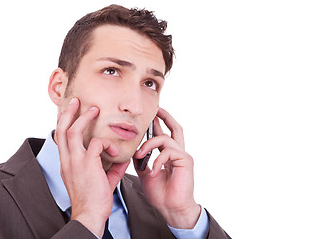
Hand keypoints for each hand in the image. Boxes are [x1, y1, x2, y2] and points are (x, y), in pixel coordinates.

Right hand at [55, 98, 129, 236]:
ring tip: (94, 110)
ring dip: (84, 117)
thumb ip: (109, 167)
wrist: (90, 214)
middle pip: (62, 129)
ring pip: (73, 130)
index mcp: (68, 163)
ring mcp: (75, 160)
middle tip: (76, 101)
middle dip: (68, 112)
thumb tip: (122, 158)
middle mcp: (67, 160)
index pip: (61, 138)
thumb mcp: (100, 180)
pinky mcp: (86, 163)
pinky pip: (97, 143)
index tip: (70, 113)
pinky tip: (115, 153)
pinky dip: (108, 144)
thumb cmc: (94, 199)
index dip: (63, 123)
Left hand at [133, 108, 200, 228]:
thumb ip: (142, 161)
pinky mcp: (185, 161)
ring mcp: (182, 156)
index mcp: (169, 155)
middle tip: (157, 110)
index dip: (158, 124)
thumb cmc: (161, 194)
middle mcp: (177, 153)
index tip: (151, 116)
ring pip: (165, 138)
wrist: (171, 209)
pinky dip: (158, 160)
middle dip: (166, 117)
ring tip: (140, 154)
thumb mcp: (146, 174)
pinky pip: (168, 151)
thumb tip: (134, 152)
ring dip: (149, 144)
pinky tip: (154, 171)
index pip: (164, 135)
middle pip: (175, 128)